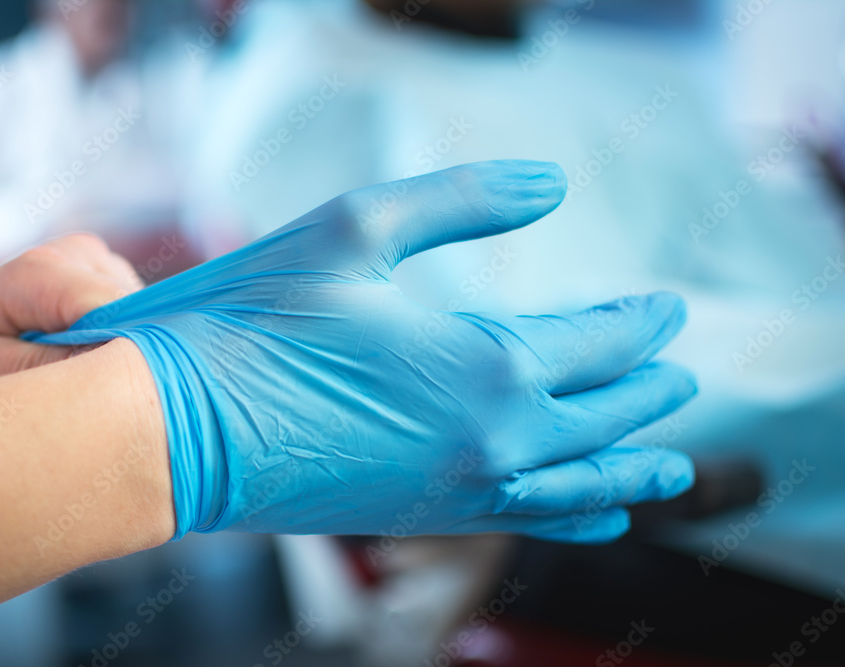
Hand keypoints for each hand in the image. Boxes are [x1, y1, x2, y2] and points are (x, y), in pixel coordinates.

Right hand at [34, 161, 696, 541]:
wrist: (175, 432)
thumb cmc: (256, 323)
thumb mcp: (358, 230)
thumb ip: (464, 201)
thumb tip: (551, 183)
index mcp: (488, 368)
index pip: (597, 343)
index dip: (639, 324)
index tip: (668, 310)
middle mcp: (492, 442)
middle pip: (603, 416)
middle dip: (649, 391)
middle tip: (680, 369)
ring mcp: (460, 491)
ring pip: (580, 482)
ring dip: (633, 465)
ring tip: (675, 466)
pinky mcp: (424, 519)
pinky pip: (532, 522)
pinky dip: (581, 515)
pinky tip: (602, 516)